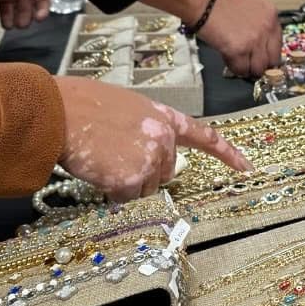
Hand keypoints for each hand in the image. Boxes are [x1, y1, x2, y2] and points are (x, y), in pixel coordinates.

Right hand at [55, 76, 251, 200]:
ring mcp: (150, 158)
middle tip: (112, 156)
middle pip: (165, 173)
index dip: (227, 153)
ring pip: (144, 190)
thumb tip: (148, 156)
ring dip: (124, 183)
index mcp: (161, 115)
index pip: (204, 135)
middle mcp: (163, 137)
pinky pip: (126, 200)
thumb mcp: (123, 108)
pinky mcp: (132, 179)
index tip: (247, 167)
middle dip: (142, 173)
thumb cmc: (80, 105)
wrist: (57, 111)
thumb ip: (144, 129)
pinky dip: (111, 193)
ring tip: (101, 159)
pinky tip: (97, 171)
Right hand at [197, 0, 281, 77]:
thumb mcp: (250, 7)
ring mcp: (254, 40)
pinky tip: (229, 60)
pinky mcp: (239, 50)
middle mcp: (267, 28)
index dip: (269, 53)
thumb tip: (259, 45)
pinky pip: (242, 69)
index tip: (264, 58)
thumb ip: (259, 25)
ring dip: (248, 69)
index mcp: (271, 15)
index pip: (279, 44)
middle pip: (272, 59)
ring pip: (258, 68)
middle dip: (261, 64)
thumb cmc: (220, 2)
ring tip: (239, 63)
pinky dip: (235, 68)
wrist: (204, 1)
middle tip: (252, 65)